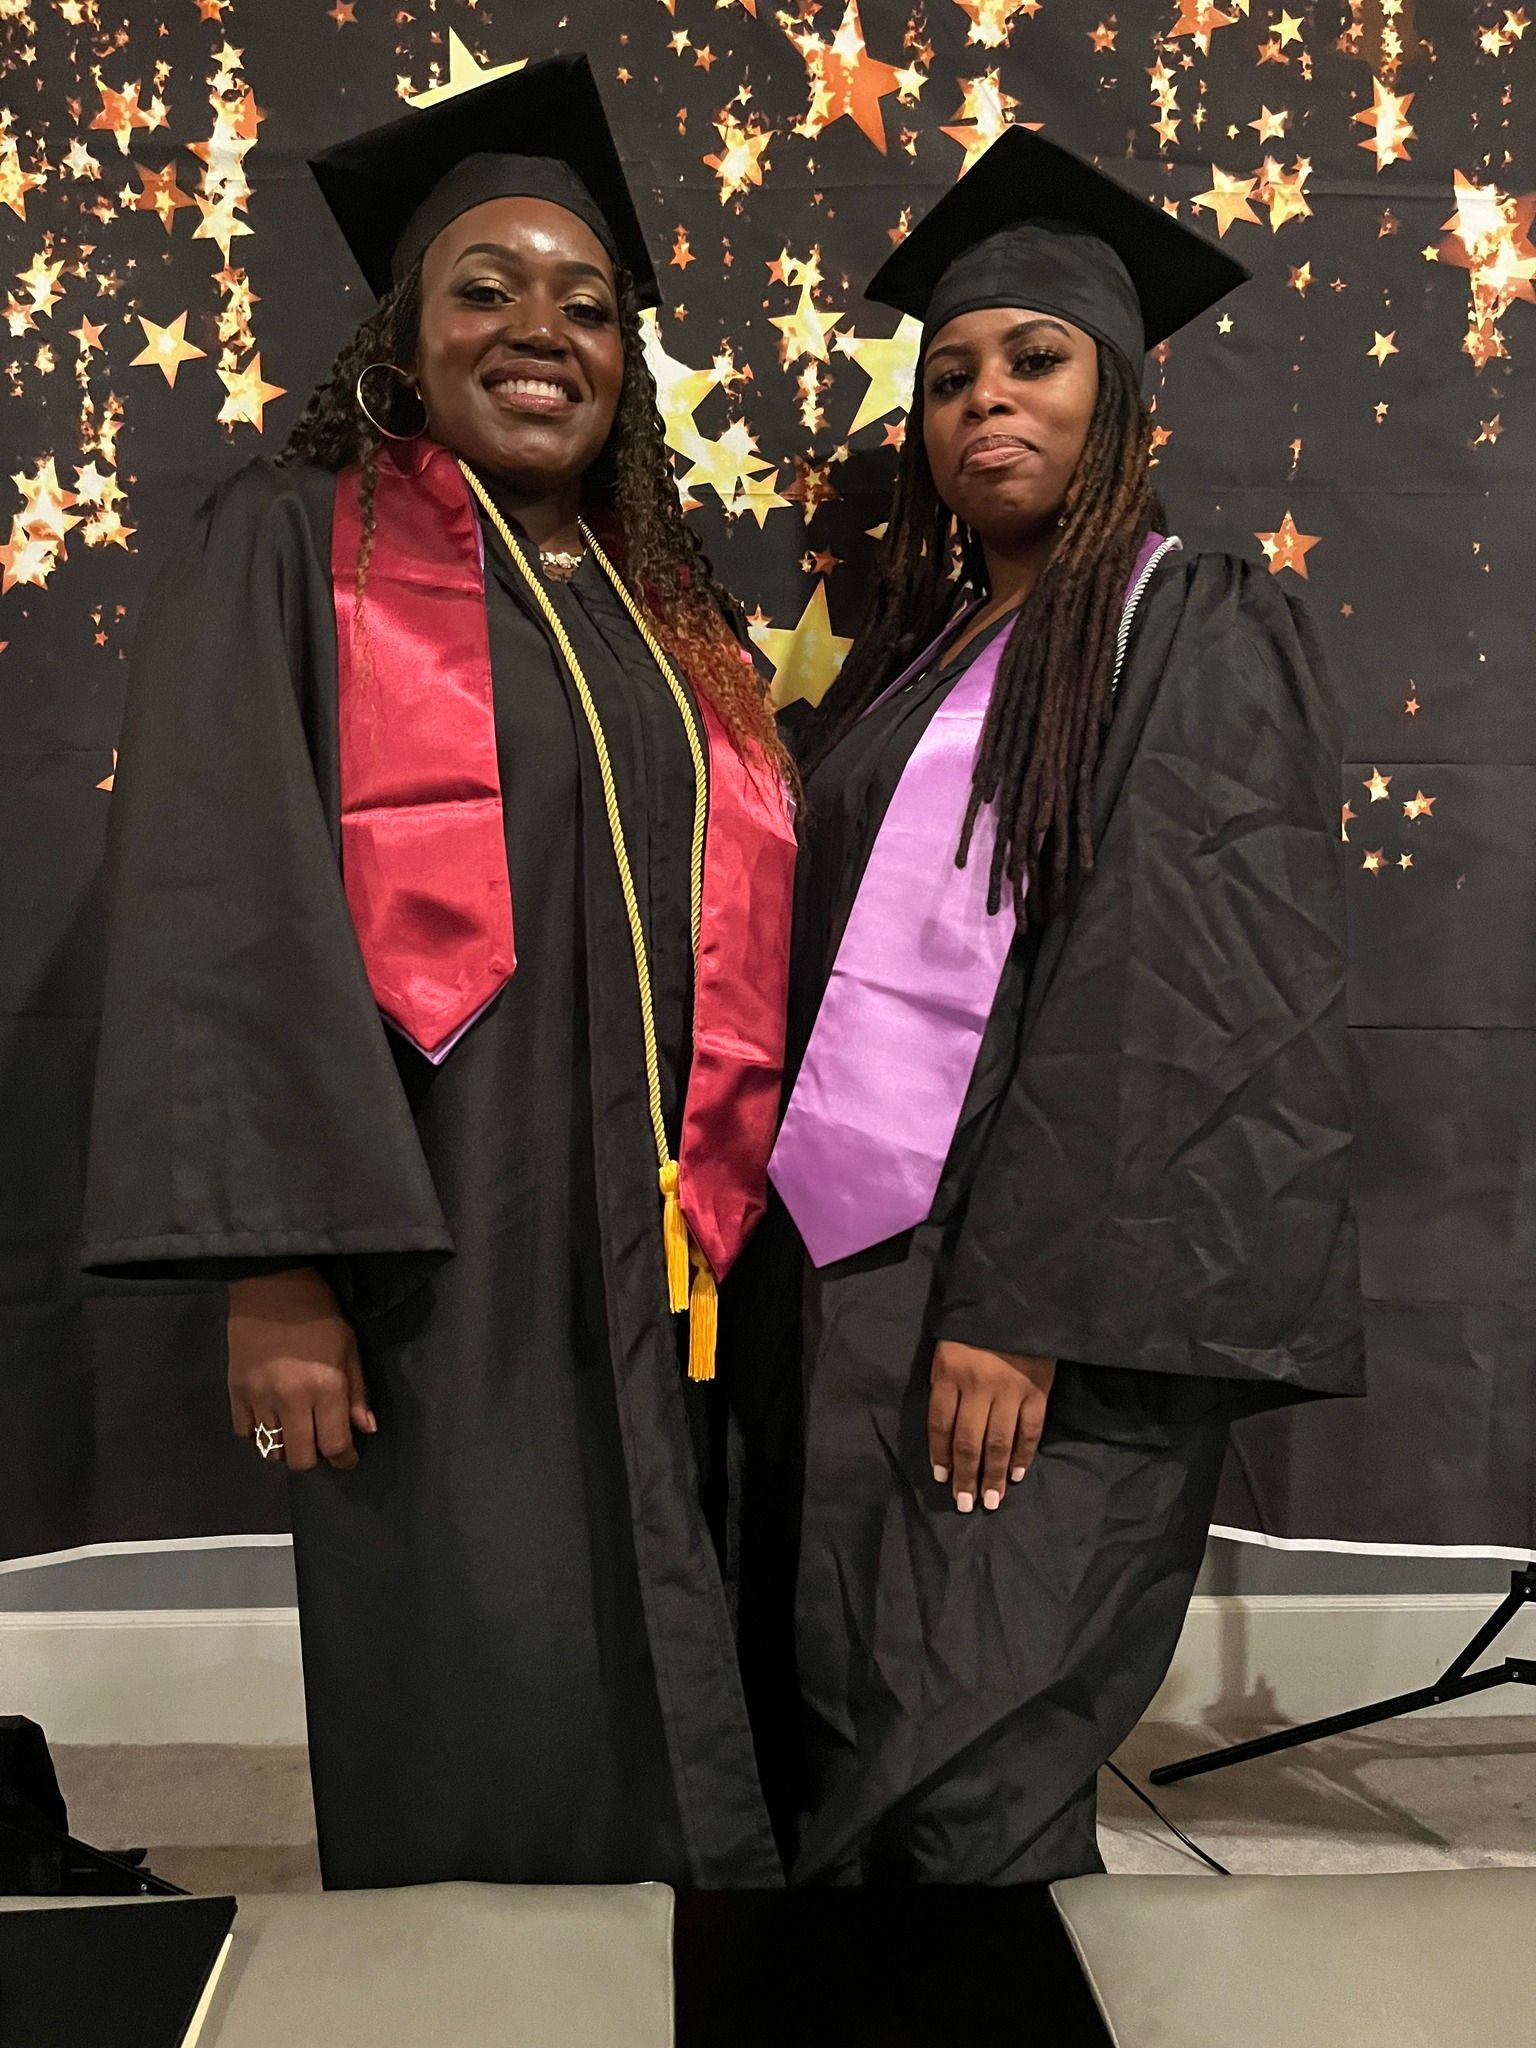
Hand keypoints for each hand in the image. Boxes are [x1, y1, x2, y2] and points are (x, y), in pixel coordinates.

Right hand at [227, 1267, 374, 1473]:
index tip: (347, 1459)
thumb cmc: (320, 1316)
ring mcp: (259, 1398)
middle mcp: (291, 1399)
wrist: (272, 1288)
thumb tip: (366, 1429)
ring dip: (286, 1447)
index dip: (344, 1459)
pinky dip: (259, 1433)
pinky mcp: (235, 1392)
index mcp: (325, 1387)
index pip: (334, 1445)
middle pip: (300, 1459)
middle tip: (320, 1443)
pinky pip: (245, 1433)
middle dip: (315, 1458)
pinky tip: (271, 1418)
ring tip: (296, 1431)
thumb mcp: (349, 1350)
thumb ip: (357, 1393)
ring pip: (270, 1450)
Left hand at [928, 1341, 1055, 1514]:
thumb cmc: (974, 1328)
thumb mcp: (947, 1350)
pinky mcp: (1038, 1391)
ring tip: (991, 1500)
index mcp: (950, 1374)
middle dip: (966, 1476)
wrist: (1017, 1301)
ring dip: (993, 1474)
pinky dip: (1023, 1455)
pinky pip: (1029, 1430)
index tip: (941, 1478)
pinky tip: (1015, 1474)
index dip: (940, 1454)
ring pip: (999, 1442)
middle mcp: (978, 1386)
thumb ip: (945, 1386)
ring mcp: (1010, 1391)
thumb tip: (945, 1432)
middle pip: (969, 1441)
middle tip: (965, 1503)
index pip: (941, 1424)